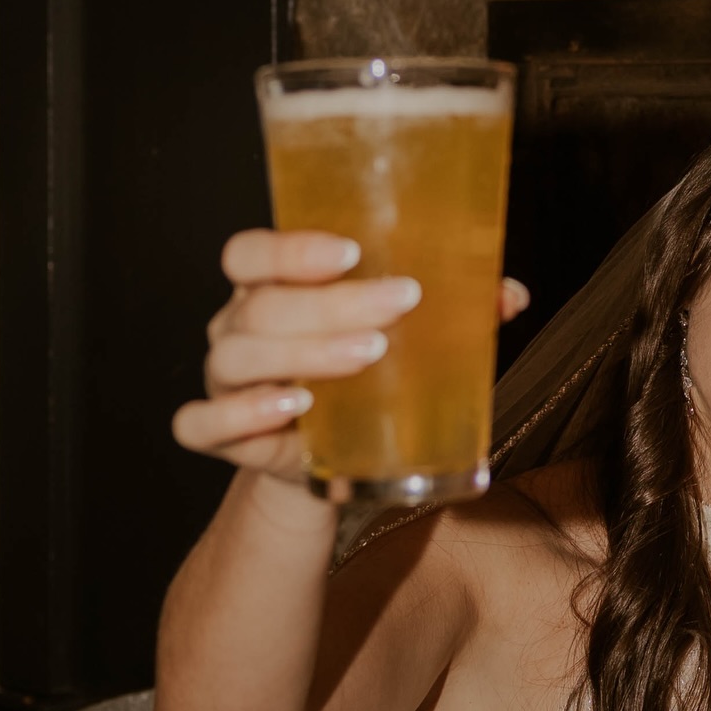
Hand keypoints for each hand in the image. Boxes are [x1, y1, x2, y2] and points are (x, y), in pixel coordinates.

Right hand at [173, 229, 530, 480]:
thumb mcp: (400, 341)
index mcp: (270, 290)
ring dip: (302, 354)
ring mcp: (224, 381)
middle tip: (396, 306)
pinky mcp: (222, 435)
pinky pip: (202, 423)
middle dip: (331, 304)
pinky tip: (292, 410)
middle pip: (261, 306)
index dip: (292, 249)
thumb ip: (447, 313)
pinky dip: (241, 415)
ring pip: (235, 356)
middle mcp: (237, 327)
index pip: (251, 253)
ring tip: (365, 357)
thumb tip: (508, 294)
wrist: (335, 461)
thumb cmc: (364, 381)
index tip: (352, 252)